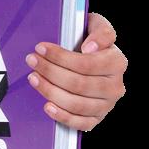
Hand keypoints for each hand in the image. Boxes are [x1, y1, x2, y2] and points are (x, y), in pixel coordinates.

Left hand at [24, 10, 126, 131]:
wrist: (93, 57)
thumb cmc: (90, 38)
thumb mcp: (96, 25)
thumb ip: (100, 31)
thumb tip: (90, 47)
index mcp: (117, 62)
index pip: (86, 64)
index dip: (61, 57)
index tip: (40, 47)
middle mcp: (115, 86)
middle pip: (79, 84)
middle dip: (50, 71)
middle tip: (31, 60)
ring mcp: (107, 105)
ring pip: (77, 104)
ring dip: (50, 91)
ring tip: (33, 78)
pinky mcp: (97, 118)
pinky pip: (80, 123)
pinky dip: (62, 116)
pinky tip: (47, 106)